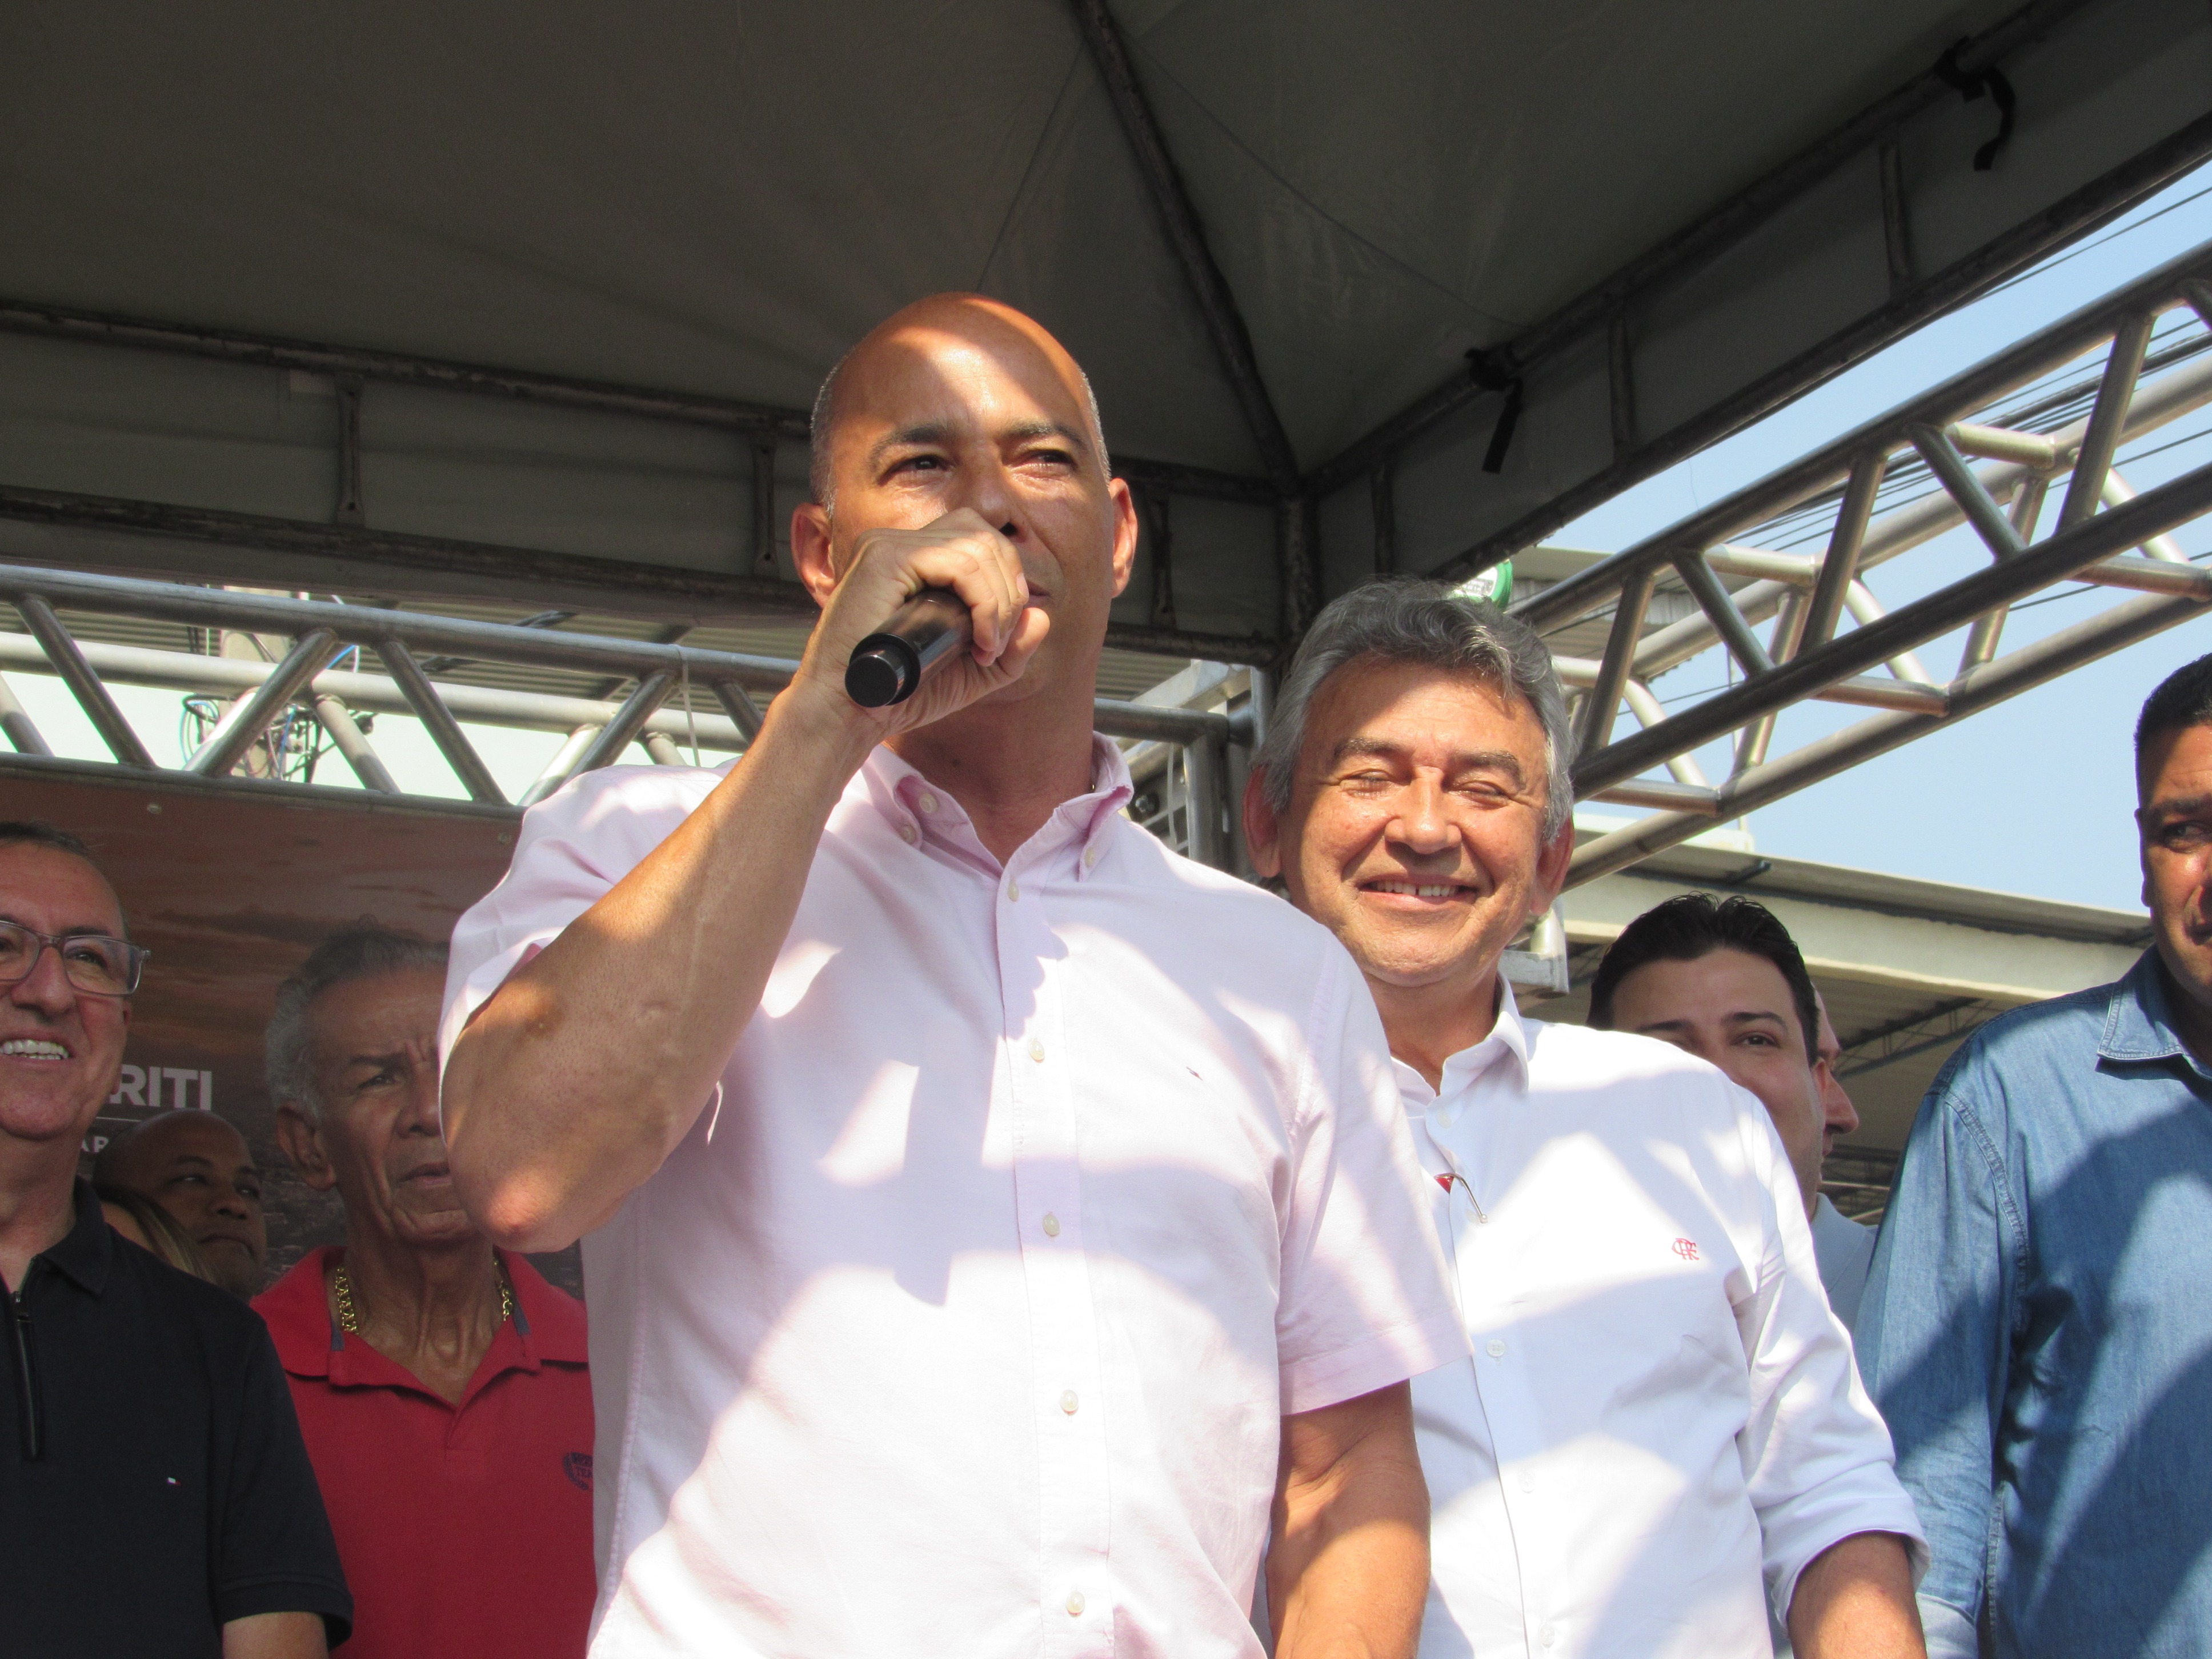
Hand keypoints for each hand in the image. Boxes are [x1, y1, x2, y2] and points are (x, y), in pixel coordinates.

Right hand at [787, 507, 1049, 738]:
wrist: (849, 714)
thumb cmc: (900, 694)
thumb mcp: (971, 674)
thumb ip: (1009, 650)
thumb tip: (1042, 616)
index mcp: (914, 560)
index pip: (980, 540)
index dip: (1007, 583)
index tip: (997, 640)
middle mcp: (900, 544)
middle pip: (984, 535)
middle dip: (1009, 590)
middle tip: (996, 644)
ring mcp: (889, 546)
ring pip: (978, 545)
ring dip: (999, 601)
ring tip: (987, 647)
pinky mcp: (883, 557)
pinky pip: (958, 563)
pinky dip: (984, 602)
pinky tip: (978, 639)